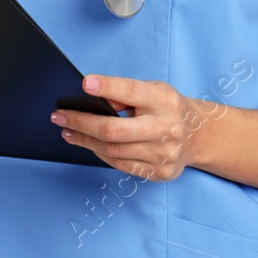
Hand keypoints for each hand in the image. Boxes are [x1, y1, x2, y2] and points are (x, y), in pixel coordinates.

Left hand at [52, 74, 221, 179]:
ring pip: (112, 150)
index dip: (108, 87)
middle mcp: (167, 128)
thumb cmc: (167, 108)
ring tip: (67, 130)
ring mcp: (164, 154)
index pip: (132, 91)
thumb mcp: (153, 90)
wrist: (198, 136)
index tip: (85, 83)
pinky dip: (100, 153)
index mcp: (165, 100)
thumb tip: (91, 95)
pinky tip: (88, 143)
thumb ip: (126, 93)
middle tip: (59, 116)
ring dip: (85, 140)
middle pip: (114, 130)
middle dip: (81, 122)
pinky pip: (120, 164)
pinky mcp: (159, 173)